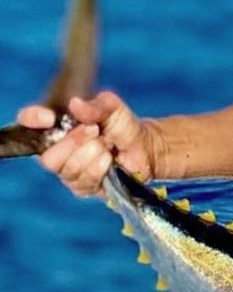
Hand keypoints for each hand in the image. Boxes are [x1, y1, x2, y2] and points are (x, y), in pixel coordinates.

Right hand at [17, 92, 157, 196]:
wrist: (144, 148)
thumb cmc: (123, 127)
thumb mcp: (114, 108)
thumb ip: (97, 105)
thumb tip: (76, 104)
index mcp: (56, 128)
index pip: (28, 123)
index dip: (32, 120)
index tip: (49, 118)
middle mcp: (57, 151)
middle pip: (47, 156)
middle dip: (73, 141)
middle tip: (94, 131)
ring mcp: (68, 171)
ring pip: (66, 169)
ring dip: (90, 154)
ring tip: (106, 146)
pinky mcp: (83, 187)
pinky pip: (83, 182)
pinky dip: (99, 168)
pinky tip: (109, 160)